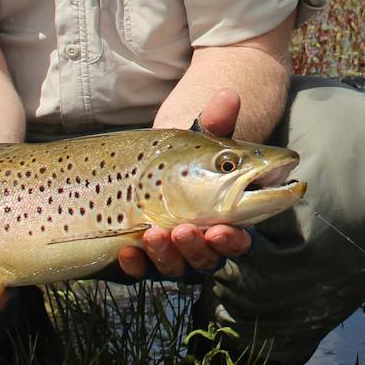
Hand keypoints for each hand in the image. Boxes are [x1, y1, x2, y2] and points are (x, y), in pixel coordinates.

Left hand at [115, 89, 254, 279]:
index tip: (222, 229)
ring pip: (176, 265)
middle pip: (207, 258)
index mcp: (226, 218)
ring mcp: (172, 250)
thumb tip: (229, 96)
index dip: (232, 240)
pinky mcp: (145, 254)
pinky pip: (142, 269)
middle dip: (198, 248)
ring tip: (156, 233)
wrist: (150, 165)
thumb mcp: (199, 138)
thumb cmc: (186, 155)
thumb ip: (217, 122)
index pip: (238, 240)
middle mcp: (203, 241)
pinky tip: (127, 251)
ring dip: (168, 254)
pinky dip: (136, 264)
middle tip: (186, 231)